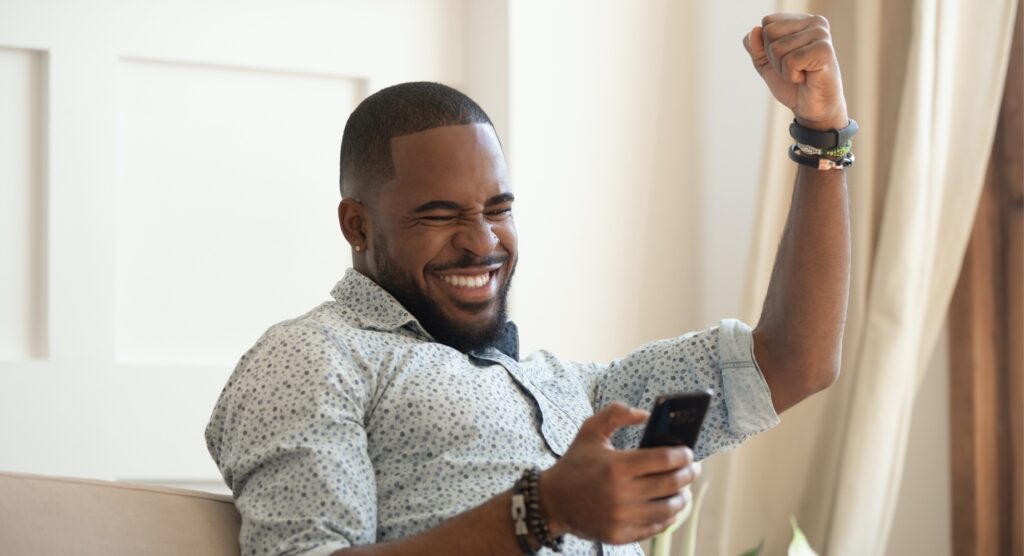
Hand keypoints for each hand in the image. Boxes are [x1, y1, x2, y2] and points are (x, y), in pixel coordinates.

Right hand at [538, 402, 700, 544]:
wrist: (552, 501)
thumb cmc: (575, 464)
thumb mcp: (590, 431)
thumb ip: (616, 414)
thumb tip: (646, 414)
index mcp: (617, 466)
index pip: (664, 459)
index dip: (683, 455)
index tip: (688, 453)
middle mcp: (621, 493)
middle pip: (671, 484)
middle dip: (689, 474)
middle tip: (693, 468)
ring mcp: (621, 517)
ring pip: (668, 509)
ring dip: (682, 497)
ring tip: (683, 490)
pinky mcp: (620, 535)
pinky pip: (655, 527)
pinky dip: (667, 517)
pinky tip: (669, 507)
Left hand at [743, 14, 848, 130]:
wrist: (812, 109)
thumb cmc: (792, 85)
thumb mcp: (766, 64)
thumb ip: (755, 47)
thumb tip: (754, 30)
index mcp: (802, 21)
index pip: (767, 23)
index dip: (767, 47)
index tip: (785, 59)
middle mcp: (814, 22)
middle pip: (770, 32)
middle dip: (773, 58)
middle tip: (793, 68)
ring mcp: (821, 34)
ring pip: (778, 48)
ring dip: (783, 69)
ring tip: (801, 73)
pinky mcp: (825, 50)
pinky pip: (790, 61)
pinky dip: (792, 75)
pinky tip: (807, 77)